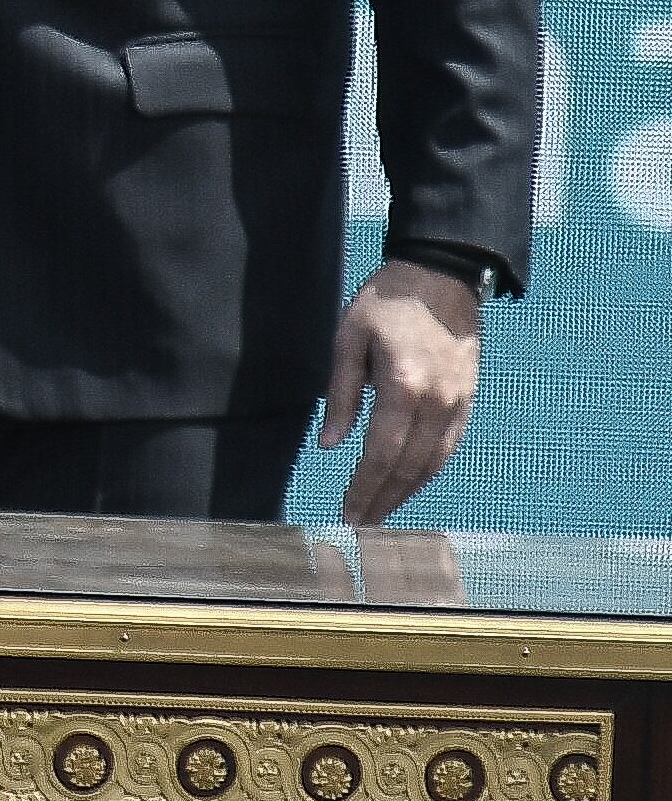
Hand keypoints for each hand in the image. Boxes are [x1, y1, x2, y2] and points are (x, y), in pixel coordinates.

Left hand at [320, 259, 481, 526]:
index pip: (382, 452)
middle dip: (384, 498)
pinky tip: (409, 483)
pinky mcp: (469, 397)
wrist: (441, 276)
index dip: (365, 487)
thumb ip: (340, 395)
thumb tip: (331, 445)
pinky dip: (429, 470)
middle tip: (362, 524)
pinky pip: (449, 444)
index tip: (348, 511)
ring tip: (382, 512)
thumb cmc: (385, 303)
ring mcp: (459, 400)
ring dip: (409, 491)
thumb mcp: (347, 340)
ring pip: (435, 460)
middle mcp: (438, 399)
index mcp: (404, 385)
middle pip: (411, 465)